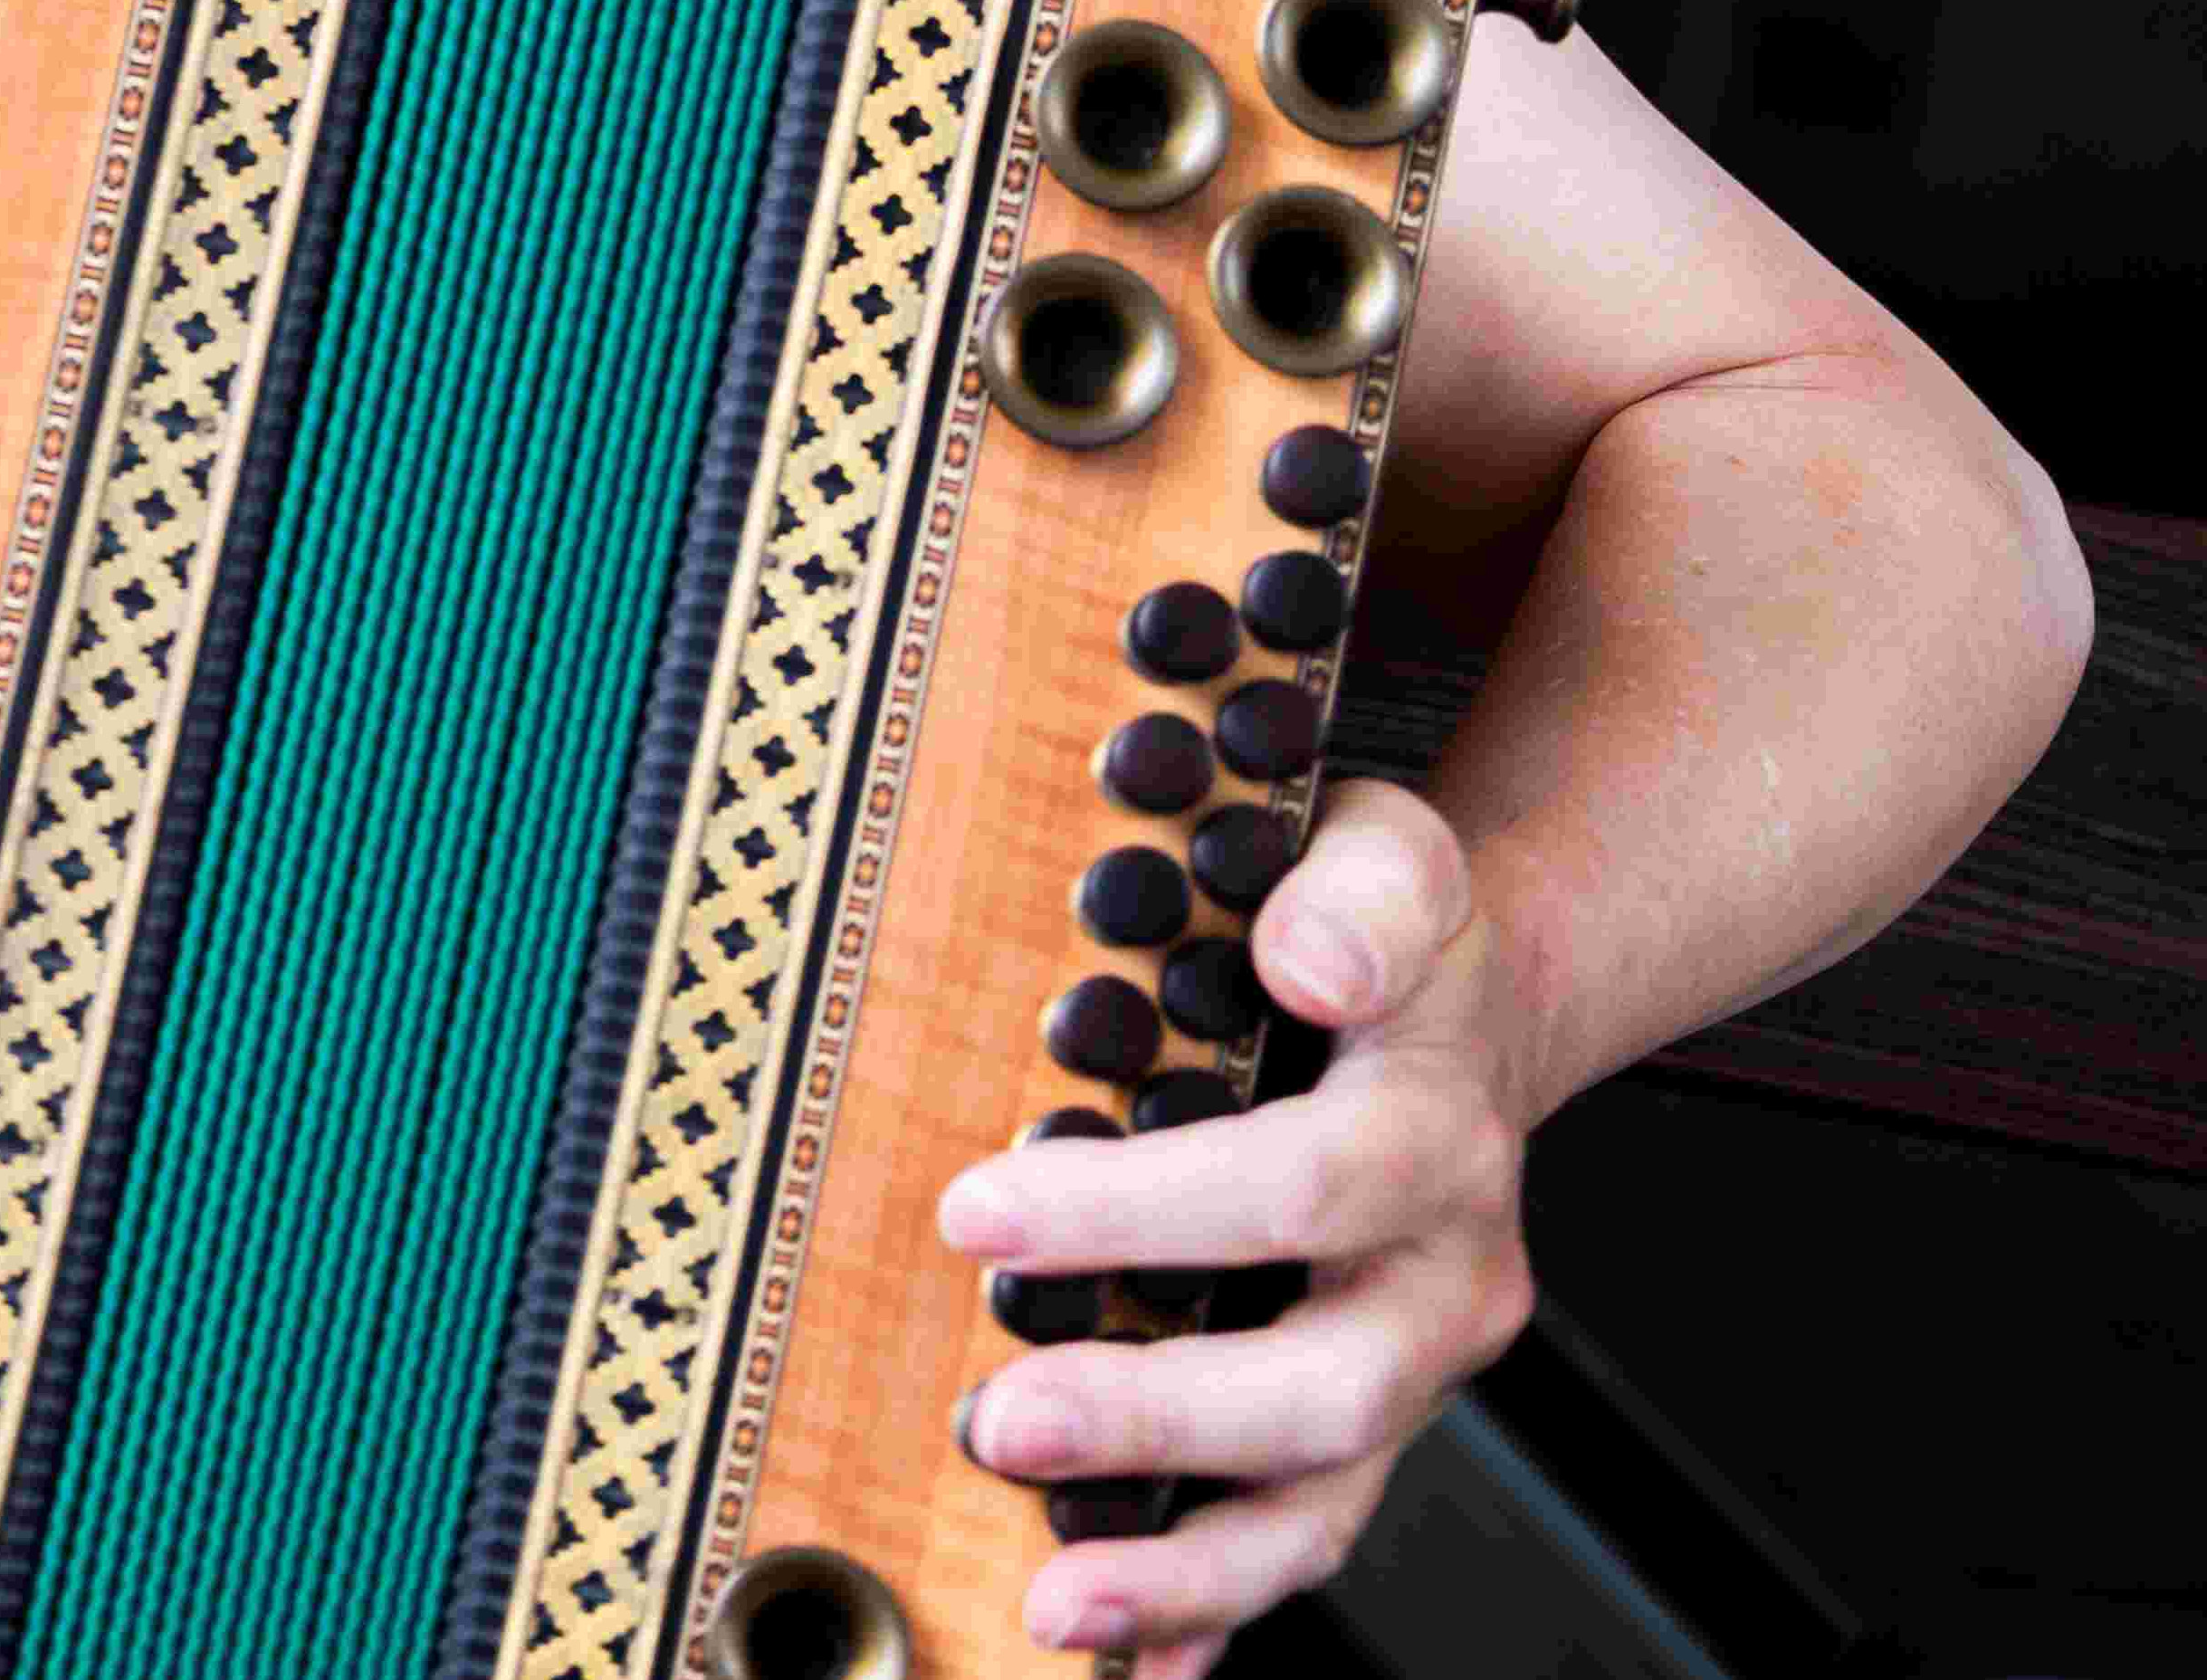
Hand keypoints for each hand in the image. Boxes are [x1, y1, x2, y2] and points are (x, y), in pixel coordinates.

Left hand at [932, 783, 1539, 1676]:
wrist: (1474, 1008)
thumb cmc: (1380, 928)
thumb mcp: (1392, 853)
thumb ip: (1368, 892)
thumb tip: (1312, 954)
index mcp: (1436, 1127)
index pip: (1304, 1183)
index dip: (1147, 1209)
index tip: (977, 1207)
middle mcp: (1440, 1269)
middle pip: (1321, 1379)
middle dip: (1154, 1415)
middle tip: (993, 1416)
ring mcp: (1404, 1363)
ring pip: (1320, 1496)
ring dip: (1184, 1565)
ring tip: (1053, 1597)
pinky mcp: (1359, 1425)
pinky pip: (1302, 1537)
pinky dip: (1218, 1617)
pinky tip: (1133, 1661)